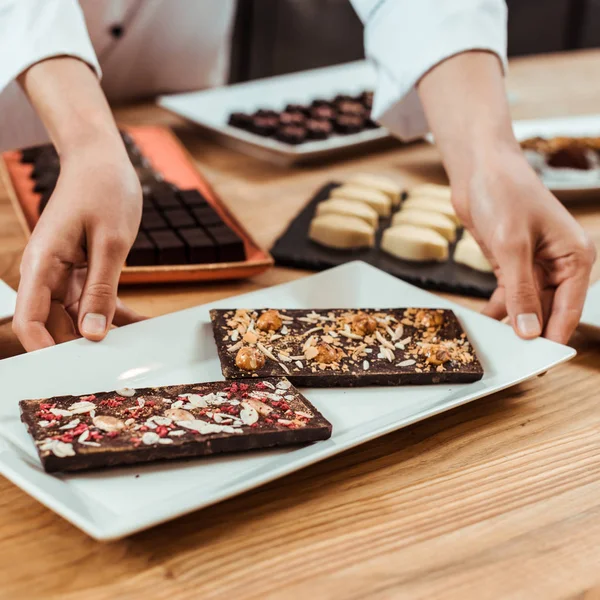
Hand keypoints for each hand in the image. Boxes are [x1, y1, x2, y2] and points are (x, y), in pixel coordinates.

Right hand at [13, 141, 143, 350]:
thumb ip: (101, 288)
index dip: (45, 349)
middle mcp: (48, 273)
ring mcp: (66, 274)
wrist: (103, 160)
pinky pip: (98, 301)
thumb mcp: (110, 241)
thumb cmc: (104, 189)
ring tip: (139, 349)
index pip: (30, 319)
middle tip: (119, 366)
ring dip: (107, 332)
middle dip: (84, 346)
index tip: (72, 371)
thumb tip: (92, 332)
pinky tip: (144, 325)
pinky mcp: (85, 272)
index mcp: (42, 264)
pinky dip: (118, 313)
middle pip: (56, 324)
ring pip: (80, 317)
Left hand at [453, 146, 595, 343]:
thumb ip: (520, 291)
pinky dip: (498, 308)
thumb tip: (529, 331)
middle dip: (530, 333)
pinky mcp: (512, 263)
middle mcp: (560, 263)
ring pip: (527, 305)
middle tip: (513, 361)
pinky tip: (485, 323)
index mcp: (575, 256)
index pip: (569, 308)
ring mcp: (535, 264)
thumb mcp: (511, 245)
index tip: (541, 363)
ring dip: (511, 323)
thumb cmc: (503, 193)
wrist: (479, 168)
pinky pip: (509, 294)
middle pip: (548, 310)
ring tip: (495, 347)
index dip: (554, 336)